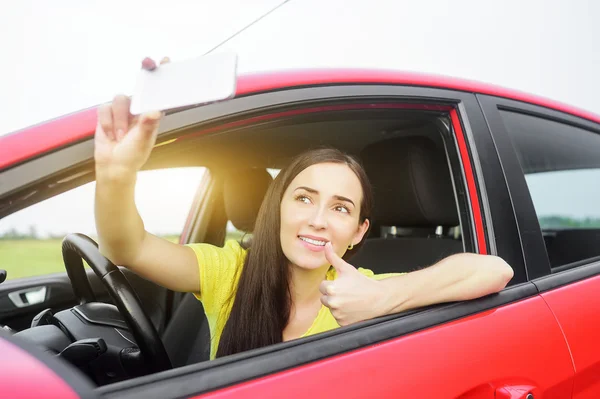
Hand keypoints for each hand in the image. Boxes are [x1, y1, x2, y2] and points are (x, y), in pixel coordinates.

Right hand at [94, 57, 169, 177]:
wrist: (113, 166)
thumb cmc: (132, 155)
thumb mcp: (142, 142)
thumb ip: (147, 126)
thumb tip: (154, 112)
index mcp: (152, 115)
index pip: (158, 93)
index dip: (161, 76)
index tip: (165, 61)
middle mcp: (138, 110)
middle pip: (139, 87)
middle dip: (142, 75)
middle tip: (146, 62)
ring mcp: (123, 111)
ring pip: (120, 99)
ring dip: (119, 120)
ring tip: (121, 136)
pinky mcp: (107, 114)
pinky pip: (104, 108)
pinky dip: (107, 123)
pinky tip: (111, 134)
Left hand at [319, 242, 390, 325]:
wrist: (379, 298)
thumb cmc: (363, 283)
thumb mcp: (347, 269)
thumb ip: (333, 257)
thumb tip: (326, 245)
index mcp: (331, 289)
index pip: (322, 287)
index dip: (331, 284)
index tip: (342, 285)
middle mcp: (333, 303)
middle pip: (324, 298)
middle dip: (333, 295)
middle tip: (347, 293)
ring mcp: (337, 314)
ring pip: (331, 308)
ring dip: (338, 305)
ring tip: (351, 300)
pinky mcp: (342, 323)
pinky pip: (337, 317)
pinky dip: (343, 314)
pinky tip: (352, 309)